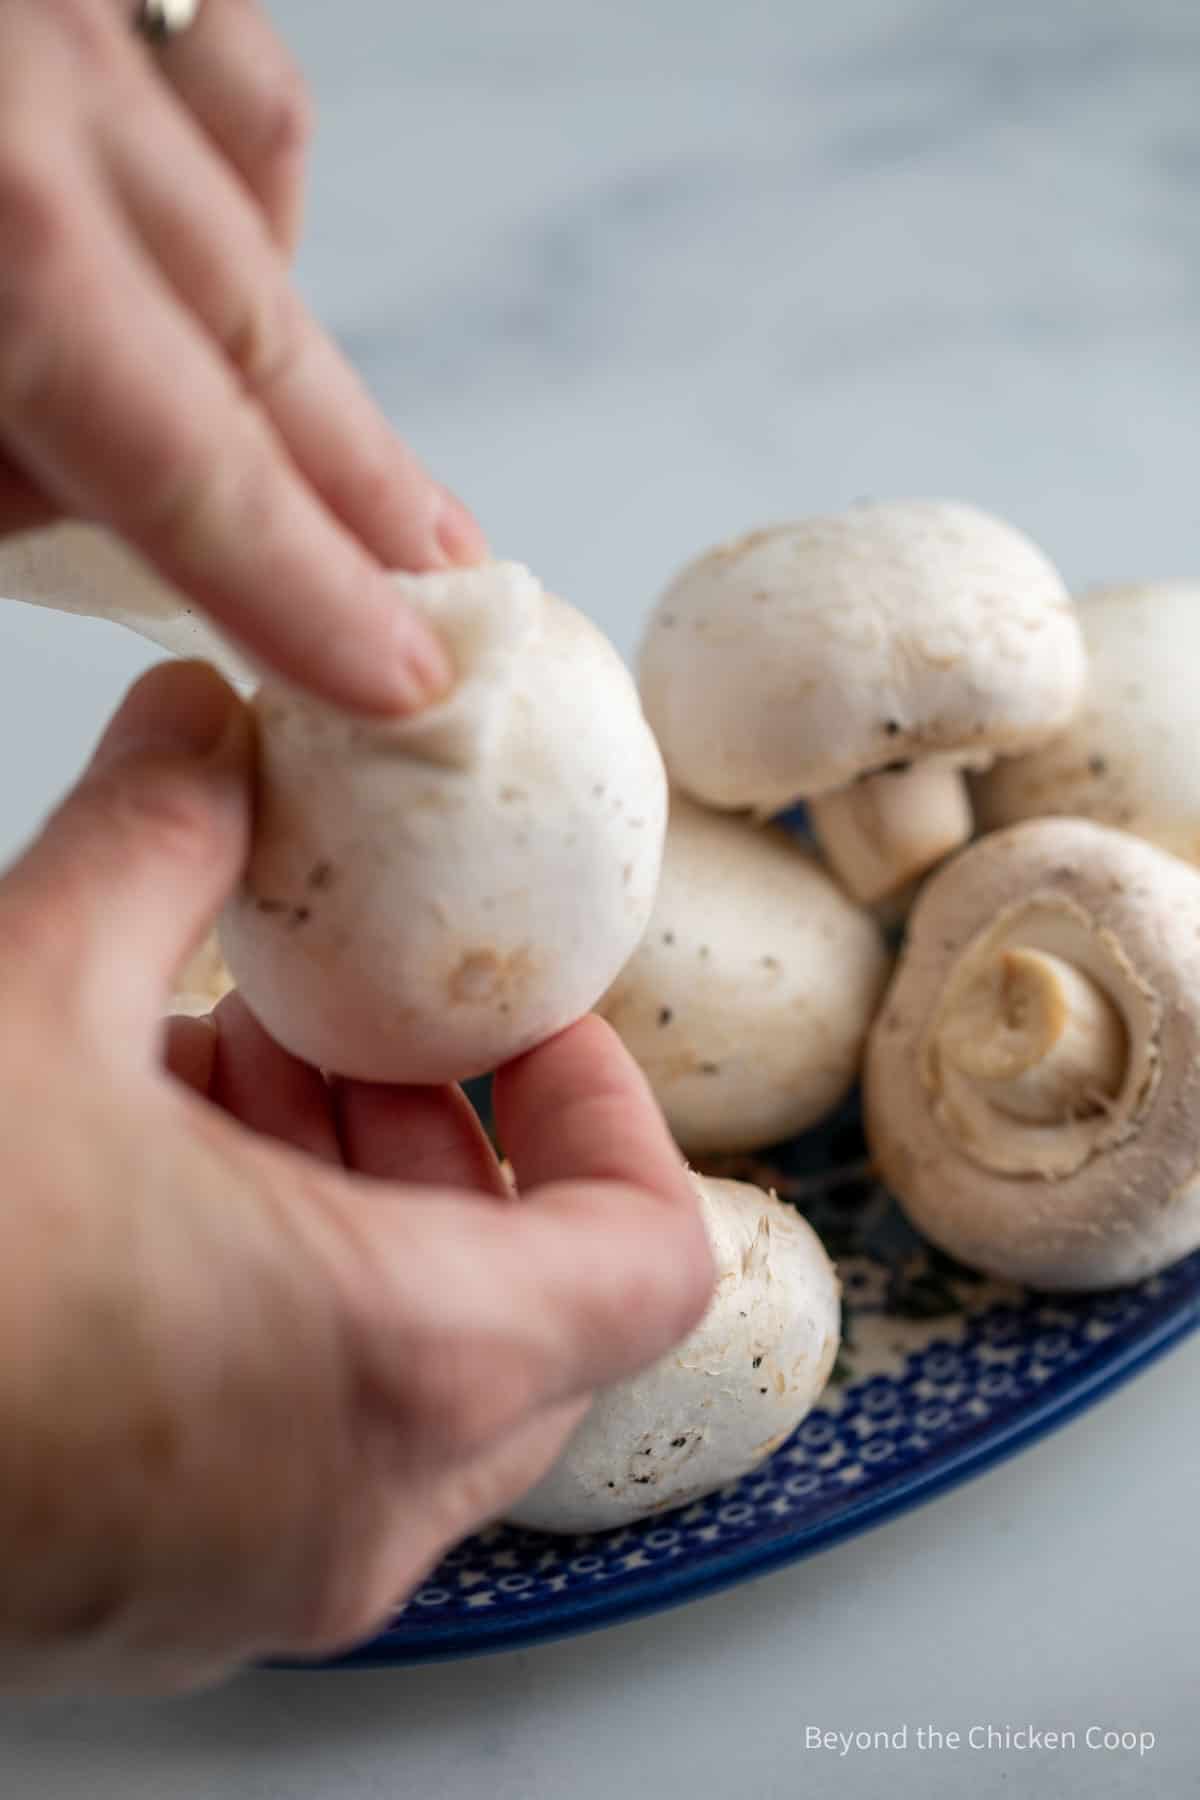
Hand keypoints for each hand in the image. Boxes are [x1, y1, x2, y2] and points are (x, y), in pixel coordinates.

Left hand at [0, 0, 486, 713]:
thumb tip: (54, 506)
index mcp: (5, 235)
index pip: (199, 470)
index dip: (310, 594)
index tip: (406, 679)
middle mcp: (57, 98)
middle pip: (267, 340)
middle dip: (363, 489)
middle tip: (445, 588)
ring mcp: (74, 8)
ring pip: (259, 180)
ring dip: (297, 326)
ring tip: (331, 447)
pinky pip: (206, 60)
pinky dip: (229, 166)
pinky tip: (211, 237)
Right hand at [0, 661, 711, 1692]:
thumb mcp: (29, 997)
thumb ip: (157, 841)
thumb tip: (205, 733)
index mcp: (395, 1365)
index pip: (647, 1251)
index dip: (605, 1107)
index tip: (518, 1027)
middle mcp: (356, 1506)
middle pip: (537, 1307)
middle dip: (454, 1138)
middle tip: (355, 1029)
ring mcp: (260, 1571)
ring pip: (421, 1376)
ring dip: (364, 1208)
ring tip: (229, 1073)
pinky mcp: (162, 1589)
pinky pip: (305, 1440)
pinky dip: (284, 1301)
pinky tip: (152, 1175)